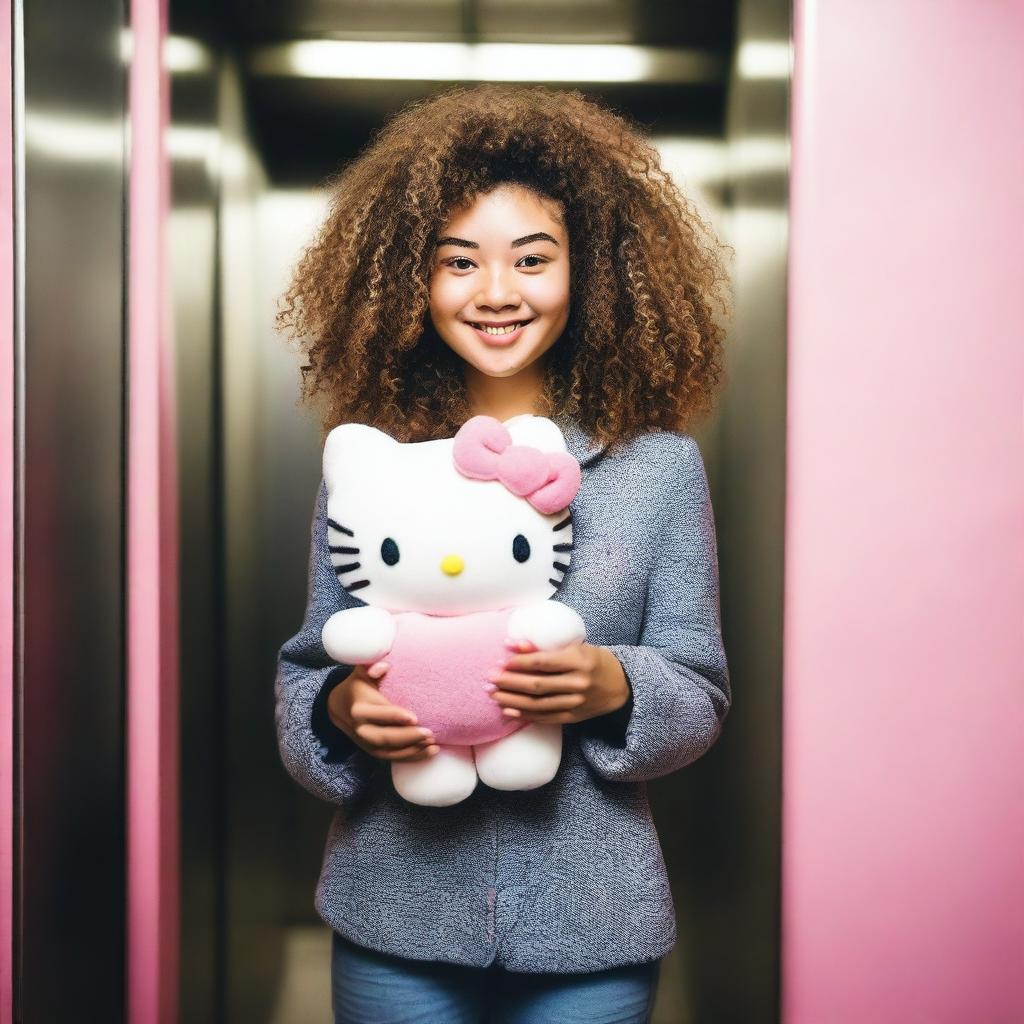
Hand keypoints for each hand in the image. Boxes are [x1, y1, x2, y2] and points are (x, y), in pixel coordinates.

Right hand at [327, 662, 439, 761]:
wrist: (339, 707)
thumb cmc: (358, 685)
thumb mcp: (361, 672)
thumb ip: (372, 666)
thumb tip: (384, 666)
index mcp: (358, 709)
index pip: (378, 714)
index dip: (396, 716)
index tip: (415, 717)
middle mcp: (361, 729)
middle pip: (385, 737)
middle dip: (408, 737)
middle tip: (429, 734)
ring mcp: (366, 743)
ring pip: (390, 752)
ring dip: (414, 750)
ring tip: (434, 745)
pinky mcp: (373, 751)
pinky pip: (393, 758)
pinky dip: (412, 757)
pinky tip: (430, 752)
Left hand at [486, 640, 629, 724]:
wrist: (620, 685)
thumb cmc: (592, 660)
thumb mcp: (574, 647)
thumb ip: (543, 648)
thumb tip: (512, 645)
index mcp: (578, 661)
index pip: (543, 663)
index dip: (520, 663)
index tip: (502, 662)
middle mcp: (578, 683)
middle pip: (537, 685)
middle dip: (510, 683)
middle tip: (490, 680)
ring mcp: (576, 702)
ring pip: (538, 704)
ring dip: (512, 701)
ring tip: (494, 696)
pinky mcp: (573, 717)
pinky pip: (545, 718)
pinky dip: (525, 715)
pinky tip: (509, 711)